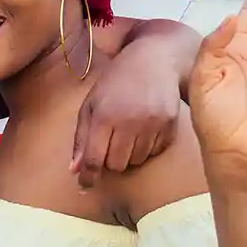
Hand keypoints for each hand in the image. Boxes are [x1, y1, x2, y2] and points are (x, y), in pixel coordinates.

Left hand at [71, 42, 181, 188]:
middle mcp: (129, 121)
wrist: (154, 61)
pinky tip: (145, 128)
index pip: (94, 158)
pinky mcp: (171, 125)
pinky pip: (155, 152)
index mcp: (103, 116)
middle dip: (110, 160)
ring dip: (129, 154)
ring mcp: (153, 124)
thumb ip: (81, 138)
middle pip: (116, 165)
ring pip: (137, 161)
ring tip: (128, 132)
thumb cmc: (116, 84)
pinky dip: (147, 147)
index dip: (88, 176)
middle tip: (110, 143)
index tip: (85, 185)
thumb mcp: (91, 104)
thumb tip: (74, 170)